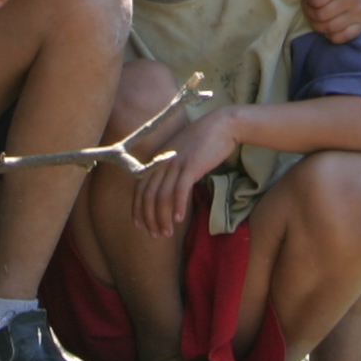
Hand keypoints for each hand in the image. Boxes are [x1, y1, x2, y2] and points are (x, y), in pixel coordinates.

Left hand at [133, 108, 237, 239]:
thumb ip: (171, 169)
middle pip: (149, 195)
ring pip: (162, 196)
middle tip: (156, 235)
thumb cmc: (203, 141)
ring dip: (163, 217)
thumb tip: (166, 190)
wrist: (222, 125)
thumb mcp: (180, 154)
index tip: (140, 225)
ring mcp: (176, 162)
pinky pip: (180, 190)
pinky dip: (178, 206)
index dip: (138, 209)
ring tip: (167, 232)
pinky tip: (179, 219)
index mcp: (157, 158)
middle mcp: (162, 161)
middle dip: (150, 218)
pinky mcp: (191, 165)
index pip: (141, 188)